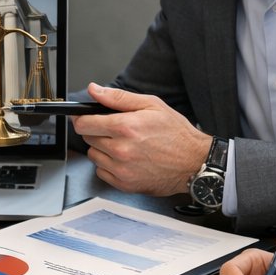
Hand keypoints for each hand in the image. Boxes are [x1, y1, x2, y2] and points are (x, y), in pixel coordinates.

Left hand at [72, 83, 211, 195]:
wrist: (194, 162)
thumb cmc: (176, 134)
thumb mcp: (151, 105)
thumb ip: (118, 97)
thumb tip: (94, 90)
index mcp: (125, 127)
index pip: (84, 124)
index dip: (81, 118)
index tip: (83, 118)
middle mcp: (121, 150)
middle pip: (87, 138)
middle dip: (97, 132)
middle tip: (116, 130)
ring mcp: (122, 169)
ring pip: (93, 156)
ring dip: (102, 149)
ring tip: (123, 145)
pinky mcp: (124, 184)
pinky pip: (101, 172)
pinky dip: (108, 165)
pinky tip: (125, 159)